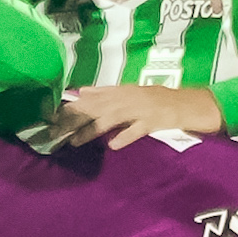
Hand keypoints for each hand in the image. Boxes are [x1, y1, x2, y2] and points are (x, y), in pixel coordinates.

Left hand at [56, 81, 224, 145]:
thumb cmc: (156, 99)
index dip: (68, 109)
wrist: (188, 103)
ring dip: (91, 130)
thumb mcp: (128, 92)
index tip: (49, 120)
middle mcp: (126, 98)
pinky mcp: (154, 122)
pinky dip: (125, 136)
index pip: (88, 99)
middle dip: (72, 120)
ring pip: (111, 118)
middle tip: (54, 134)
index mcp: (119, 91)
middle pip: (94, 109)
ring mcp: (140, 110)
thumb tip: (81, 92)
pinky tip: (113, 145)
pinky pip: (138, 129)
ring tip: (74, 141)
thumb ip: (104, 92)